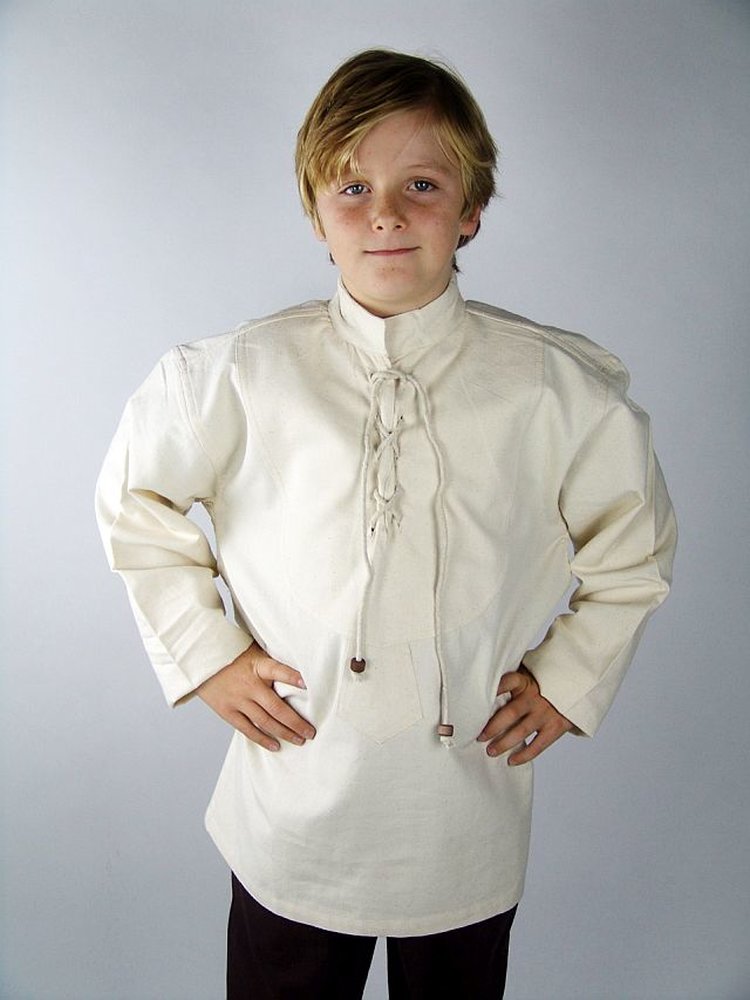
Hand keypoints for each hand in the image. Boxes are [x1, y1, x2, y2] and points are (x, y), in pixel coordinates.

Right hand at [196, 645, 315, 751]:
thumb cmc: (235, 655)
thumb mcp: (255, 652)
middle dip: (295, 722)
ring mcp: (237, 700)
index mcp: (257, 666)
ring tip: (299, 740)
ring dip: (284, 733)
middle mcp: (248, 685)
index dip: (292, 677)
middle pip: (276, 707)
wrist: (203, 660)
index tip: (307, 685)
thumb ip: (273, 663)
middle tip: (310, 732)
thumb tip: (299, 672)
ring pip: (264, 721)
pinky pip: (247, 729)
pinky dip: (262, 739)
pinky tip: (276, 746)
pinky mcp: (227, 711)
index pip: (278, 670)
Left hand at [477, 665, 572, 764]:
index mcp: (525, 682)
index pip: (508, 681)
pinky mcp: (556, 727)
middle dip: (493, 727)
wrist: (572, 692)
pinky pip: (538, 745)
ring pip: (522, 730)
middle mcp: (535, 697)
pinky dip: (524, 755)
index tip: (478, 697)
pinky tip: (511, 761)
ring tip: (491, 751)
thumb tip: (479, 691)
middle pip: (511, 712)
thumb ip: (509, 685)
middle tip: (479, 737)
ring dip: (504, 743)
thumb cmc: (540, 686)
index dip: (494, 689)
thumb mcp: (527, 678)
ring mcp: (546, 713)